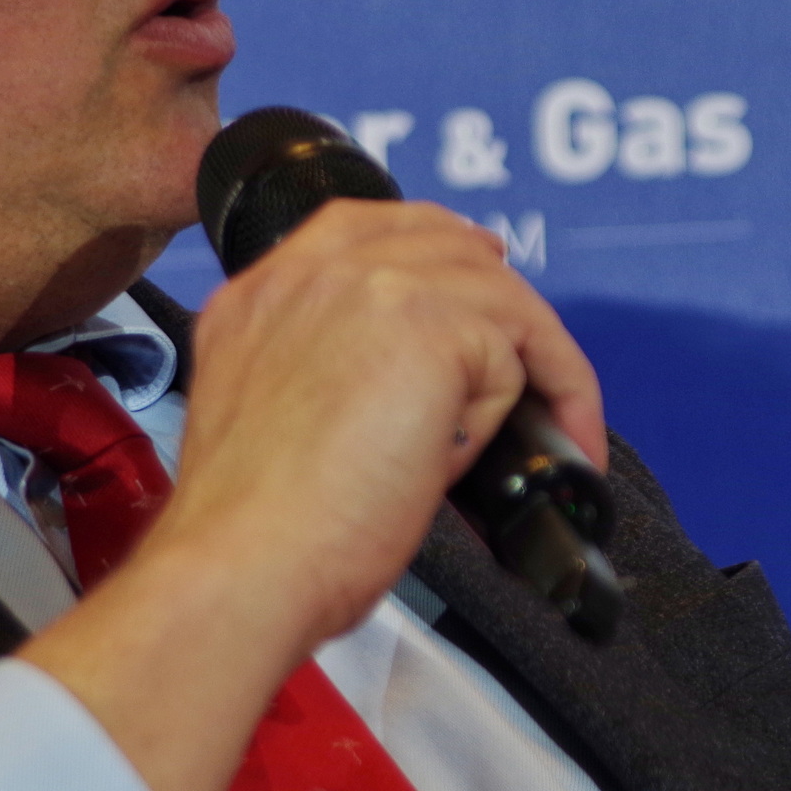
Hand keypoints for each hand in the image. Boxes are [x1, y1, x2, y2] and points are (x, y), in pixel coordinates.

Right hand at [16, 199, 603, 790]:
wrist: (243, 564)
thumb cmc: (252, 528)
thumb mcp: (266, 412)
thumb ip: (318, 368)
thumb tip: (404, 379)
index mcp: (262, 292)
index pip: (362, 226)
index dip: (434, 250)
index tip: (473, 280)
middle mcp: (311, 273)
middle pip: (444, 243)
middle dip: (500, 302)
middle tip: (539, 364)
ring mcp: (372, 290)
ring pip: (495, 297)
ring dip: (530, 367)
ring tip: (547, 433)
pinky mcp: (431, 329)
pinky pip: (517, 354)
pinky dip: (529, 409)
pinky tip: (516, 455)